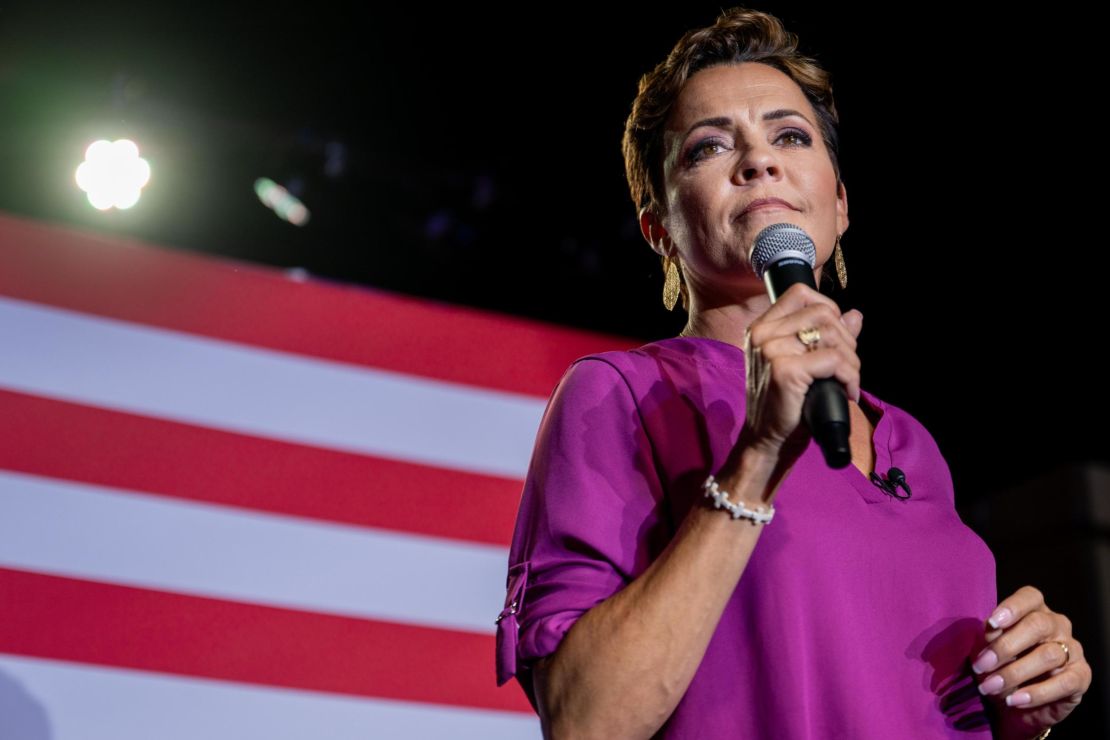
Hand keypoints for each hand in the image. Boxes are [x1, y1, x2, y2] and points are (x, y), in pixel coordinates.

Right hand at [742, 282, 862, 461]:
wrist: (766, 438)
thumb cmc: (784, 402)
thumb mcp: (803, 363)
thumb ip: (827, 337)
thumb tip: (856, 315)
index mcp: (761, 328)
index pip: (800, 293)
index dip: (827, 309)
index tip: (834, 338)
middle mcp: (762, 334)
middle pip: (823, 313)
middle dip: (846, 340)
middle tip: (846, 368)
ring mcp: (771, 351)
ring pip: (832, 336)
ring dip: (851, 361)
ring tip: (847, 381)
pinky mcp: (785, 371)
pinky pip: (834, 361)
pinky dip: (850, 376)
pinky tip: (847, 392)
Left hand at [973, 585, 1090, 738]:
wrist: (1015, 702)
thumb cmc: (1001, 665)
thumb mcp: (989, 648)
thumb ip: (990, 635)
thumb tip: (990, 629)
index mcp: (1035, 610)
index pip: (1030, 597)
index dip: (1012, 607)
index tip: (992, 623)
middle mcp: (1057, 625)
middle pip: (1037, 625)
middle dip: (1006, 646)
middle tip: (982, 665)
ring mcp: (1073, 650)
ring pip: (1049, 655)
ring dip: (1015, 673)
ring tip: (990, 686)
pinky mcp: (1081, 676)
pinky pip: (1064, 683)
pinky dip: (1036, 693)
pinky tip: (1014, 700)